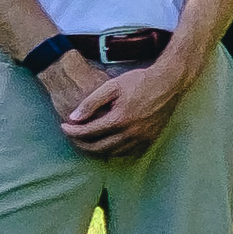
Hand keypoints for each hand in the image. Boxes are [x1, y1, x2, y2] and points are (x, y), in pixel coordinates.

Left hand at [50, 49, 180, 156]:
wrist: (169, 82)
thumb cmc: (139, 80)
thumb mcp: (112, 86)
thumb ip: (90, 102)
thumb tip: (73, 118)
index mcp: (119, 119)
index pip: (88, 132)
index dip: (72, 131)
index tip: (63, 126)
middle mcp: (131, 132)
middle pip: (98, 148)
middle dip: (81, 144)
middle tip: (72, 136)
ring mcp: (142, 137)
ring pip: (112, 152)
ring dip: (96, 149)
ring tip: (86, 140)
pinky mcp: (150, 138)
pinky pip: (127, 151)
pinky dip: (113, 150)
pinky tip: (107, 141)